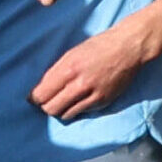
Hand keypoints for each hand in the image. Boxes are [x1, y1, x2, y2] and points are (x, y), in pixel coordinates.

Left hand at [31, 22, 157, 119]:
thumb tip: (40, 90)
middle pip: (51, 108)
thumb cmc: (98, 47)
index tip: (33, 99)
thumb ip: (56, 72)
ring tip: (62, 102)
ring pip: (65, 114)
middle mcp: (80, 83)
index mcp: (69, 68)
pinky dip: (76, 109)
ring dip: (60, 110)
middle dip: (45, 107)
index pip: (42, 94)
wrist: (128, 48)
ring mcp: (93, 94)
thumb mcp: (71, 54)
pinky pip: (82, 112)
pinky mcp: (104, 101)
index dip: (35, 99)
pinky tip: (78, 100)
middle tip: (47, 102)